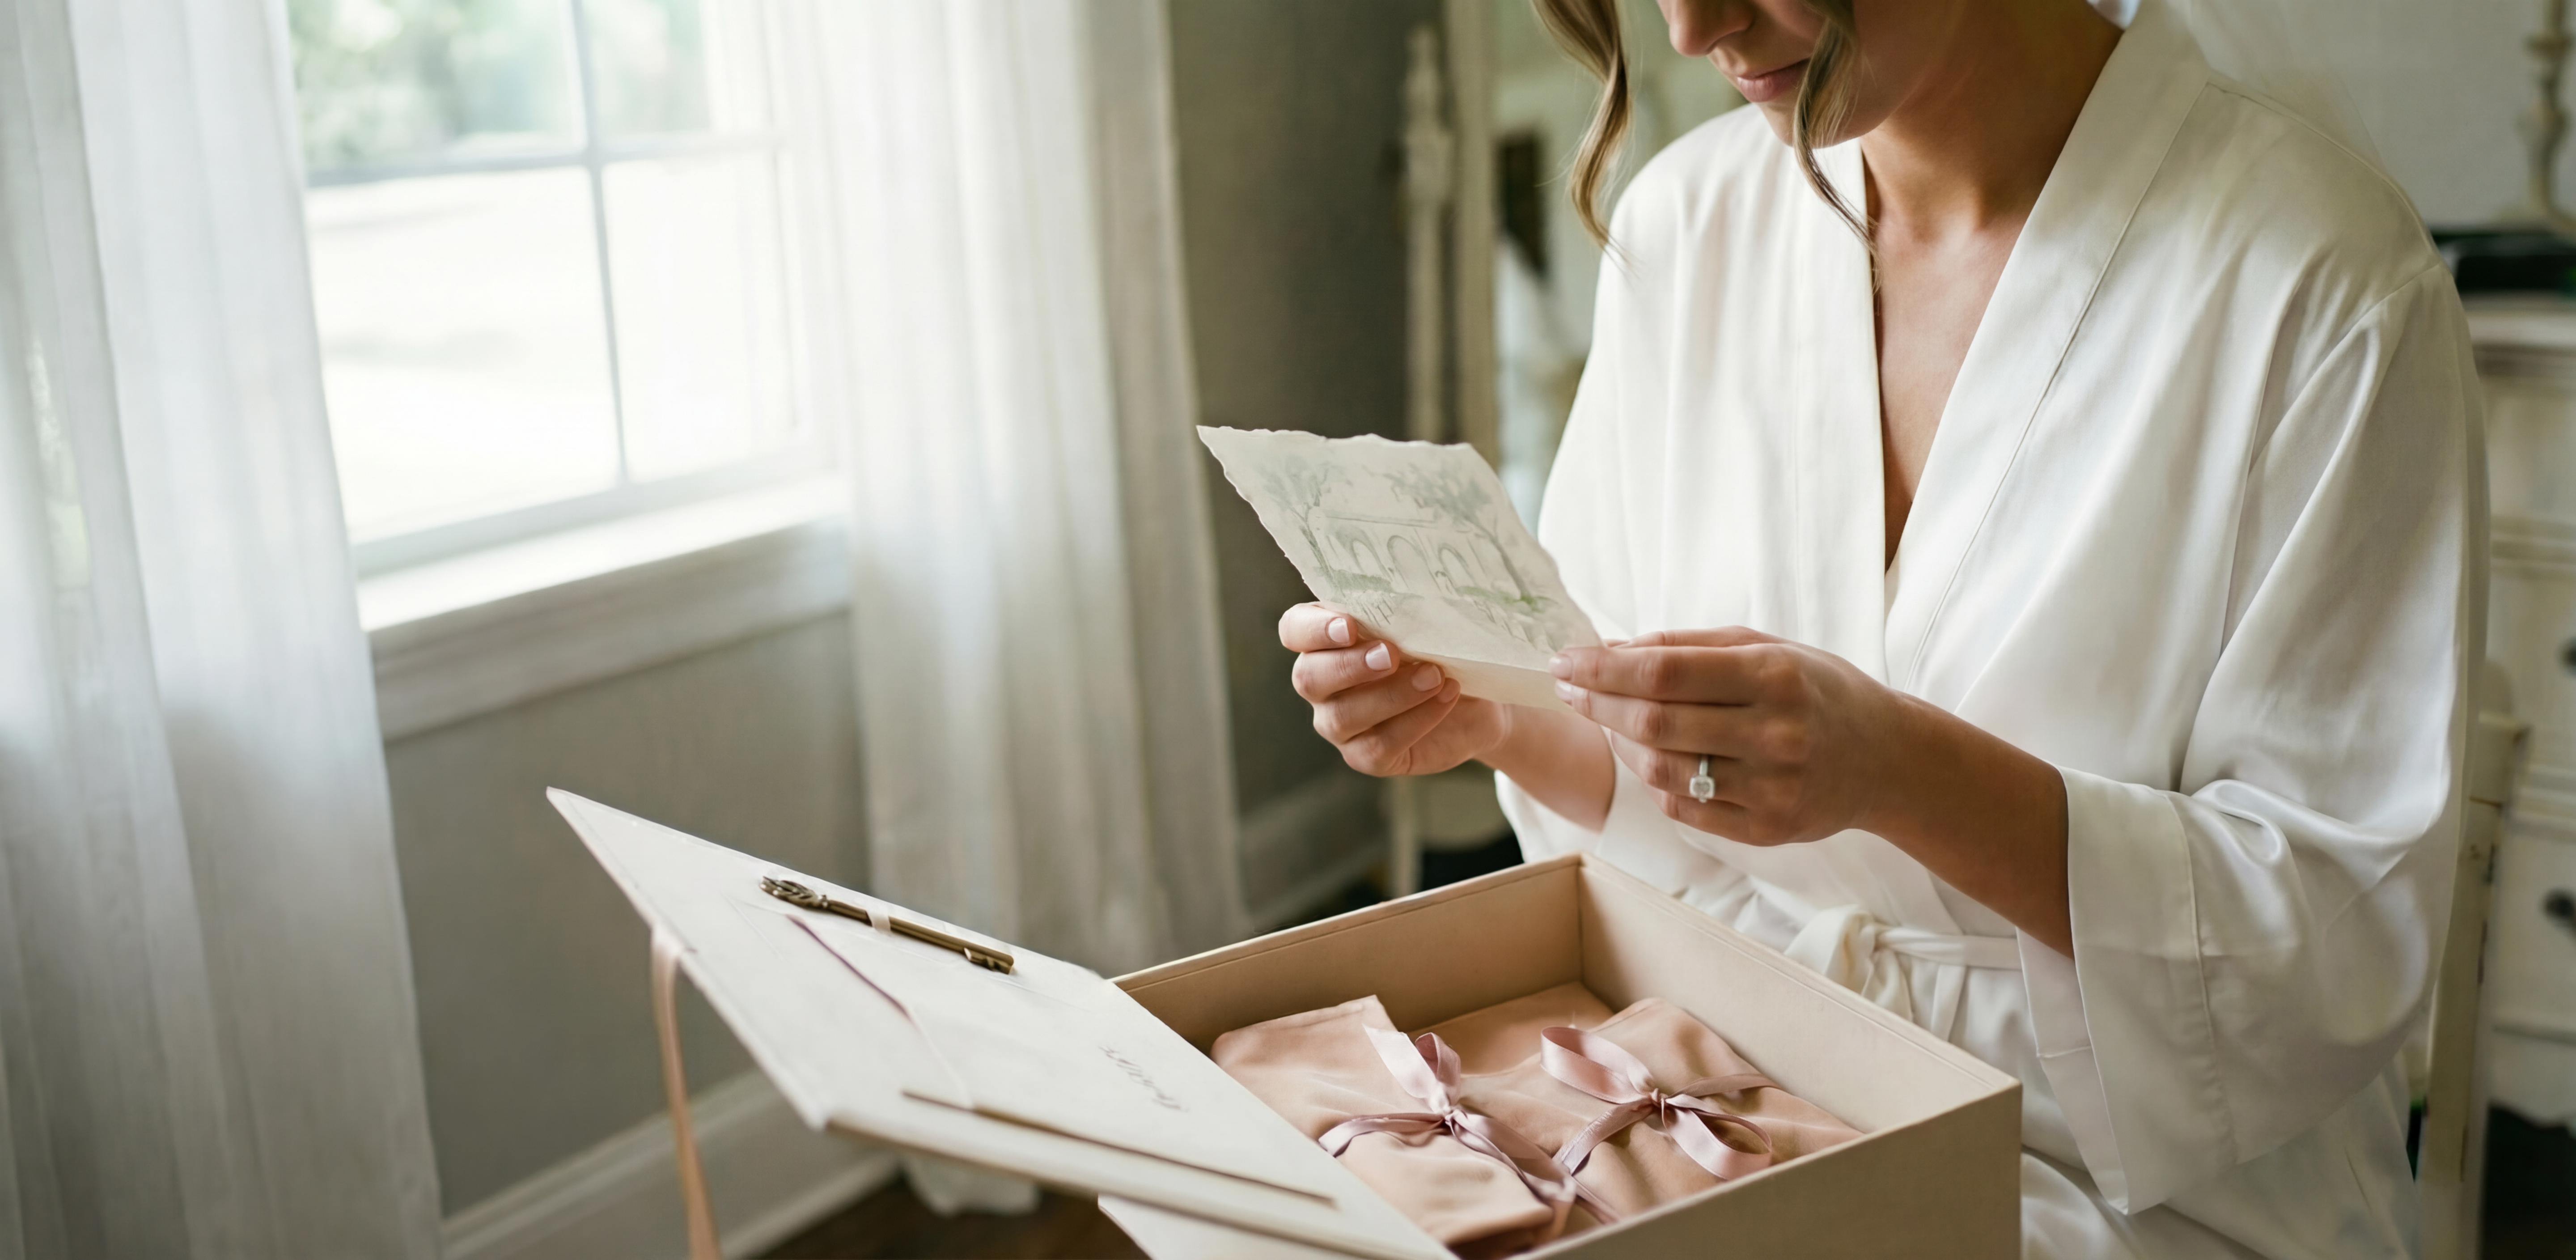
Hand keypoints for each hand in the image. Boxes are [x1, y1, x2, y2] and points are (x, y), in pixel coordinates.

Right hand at [1280, 603, 1507, 776]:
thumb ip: (1400, 613)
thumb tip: (1407, 600)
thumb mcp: (1421, 626)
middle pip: (1308, 678)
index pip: (1294, 631)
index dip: (1312, 630)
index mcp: (1324, 641)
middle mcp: (1321, 684)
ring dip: (1391, 694)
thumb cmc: (1438, 651)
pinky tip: (1445, 697)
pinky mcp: (1365, 756)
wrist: (1475, 700)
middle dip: (1350, 665)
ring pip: (1343, 716)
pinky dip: (1415, 721)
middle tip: (1392, 654)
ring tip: (1434, 675)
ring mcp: (1338, 724)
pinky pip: (1378, 746)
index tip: (1349, 626)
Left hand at [1547, 627, 1907, 843]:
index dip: (1603, 668)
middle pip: (1654, 723)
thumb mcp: (1764, 647)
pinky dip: (1655, 779)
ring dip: (1621, 742)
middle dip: (1597, 703)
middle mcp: (1775, 734)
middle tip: (1568, 688)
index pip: (1664, 672)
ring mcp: (1772, 789)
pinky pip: (1683, 807)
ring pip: (1661, 770)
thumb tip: (1610, 649)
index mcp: (1774, 677)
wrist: (1886, 757)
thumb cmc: (1816, 689)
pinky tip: (1651, 756)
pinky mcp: (1766, 830)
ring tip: (1611, 720)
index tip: (1564, 661)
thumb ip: (1688, 644)